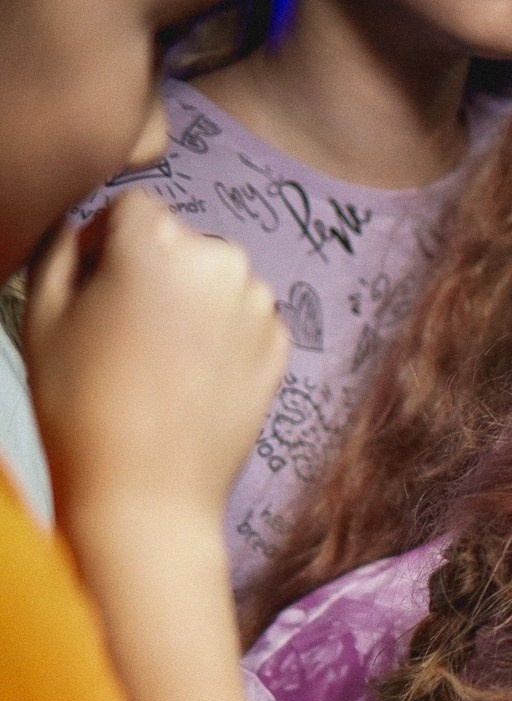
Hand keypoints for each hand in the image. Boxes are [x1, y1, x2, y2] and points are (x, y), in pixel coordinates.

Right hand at [20, 192, 286, 531]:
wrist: (146, 493)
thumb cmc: (81, 405)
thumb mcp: (42, 312)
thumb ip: (61, 247)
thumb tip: (83, 225)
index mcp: (156, 245)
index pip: (134, 207)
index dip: (106, 240)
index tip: (94, 283)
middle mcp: (220, 265)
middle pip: (180, 241)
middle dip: (153, 268)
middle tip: (125, 328)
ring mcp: (259, 307)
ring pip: (216, 279)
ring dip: (191, 300)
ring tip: (158, 358)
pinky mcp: (281, 347)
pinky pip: (245, 318)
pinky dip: (222, 334)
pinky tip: (191, 376)